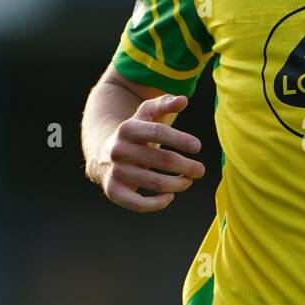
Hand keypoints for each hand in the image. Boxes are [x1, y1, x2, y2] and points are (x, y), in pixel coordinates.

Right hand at [98, 94, 203, 212]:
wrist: (104, 155)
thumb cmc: (135, 134)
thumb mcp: (146, 115)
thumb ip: (165, 104)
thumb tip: (183, 100)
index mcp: (127, 128)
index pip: (158, 132)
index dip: (180, 139)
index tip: (198, 147)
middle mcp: (119, 150)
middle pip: (163, 159)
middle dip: (188, 166)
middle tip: (200, 170)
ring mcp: (115, 172)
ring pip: (157, 183)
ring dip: (179, 184)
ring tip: (188, 181)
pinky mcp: (113, 191)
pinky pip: (139, 204)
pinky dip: (158, 203)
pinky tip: (170, 196)